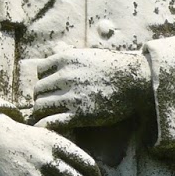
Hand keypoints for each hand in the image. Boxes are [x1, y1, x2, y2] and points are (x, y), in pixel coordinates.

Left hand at [30, 48, 149, 128]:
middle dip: (42, 97)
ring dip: (43, 112)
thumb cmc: (114, 67)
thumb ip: (69, 53)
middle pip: (38, 90)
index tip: (52, 86)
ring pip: (40, 106)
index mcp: (66, 59)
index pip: (40, 70)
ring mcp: (71, 96)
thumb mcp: (89, 54)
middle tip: (49, 104)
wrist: (135, 82)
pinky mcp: (79, 115)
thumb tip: (56, 47)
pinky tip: (48, 128)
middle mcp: (65, 77)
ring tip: (48, 116)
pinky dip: (45, 126)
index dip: (44, 79)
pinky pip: (51, 122)